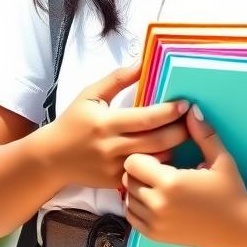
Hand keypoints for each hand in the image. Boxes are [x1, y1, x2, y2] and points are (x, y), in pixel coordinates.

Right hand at [43, 62, 191, 189]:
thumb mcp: (90, 95)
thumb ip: (117, 79)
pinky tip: (170, 155)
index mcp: (106, 123)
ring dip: (174, 149)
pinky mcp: (116, 183)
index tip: (185, 104)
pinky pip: (145, 175)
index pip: (146, 118)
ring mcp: (115, 168)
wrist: (52, 158)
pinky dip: (160, 166)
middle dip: (180, 131)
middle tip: (194, 121)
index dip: (169, 111)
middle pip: (157, 141)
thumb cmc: (72, 122)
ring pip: (155, 161)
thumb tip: (142, 63)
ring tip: (187, 137)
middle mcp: (112, 147)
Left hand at [121, 104, 246, 246]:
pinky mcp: (155, 236)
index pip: (133, 162)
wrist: (238, 230)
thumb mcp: (220, 159)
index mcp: (170, 183)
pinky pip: (131, 216)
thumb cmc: (230, 192)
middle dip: (139, 170)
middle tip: (159, 169)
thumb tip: (190, 109)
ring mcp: (155, 223)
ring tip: (158, 185)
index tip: (161, 157)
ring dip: (137, 188)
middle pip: (127, 178)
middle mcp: (157, 205)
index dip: (144, 155)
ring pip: (127, 197)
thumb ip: (203, 133)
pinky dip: (137, 206)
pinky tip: (156, 200)